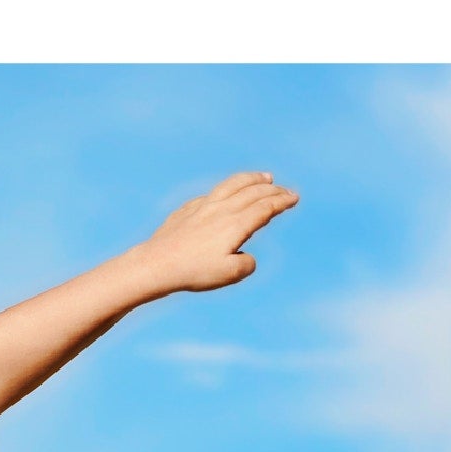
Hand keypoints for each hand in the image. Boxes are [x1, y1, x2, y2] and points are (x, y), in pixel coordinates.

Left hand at [129, 171, 299, 294]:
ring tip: (264, 177)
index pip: (265, 207)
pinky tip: (226, 192)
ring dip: (251, 179)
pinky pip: (212, 194)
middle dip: (273, 189)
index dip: (282, 201)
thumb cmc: (193, 271)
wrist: (156, 264)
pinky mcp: (187, 210)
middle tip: (285, 190)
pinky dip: (226, 189)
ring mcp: (202, 207)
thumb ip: (247, 264)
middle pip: (252, 192)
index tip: (294, 197)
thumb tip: (246, 256)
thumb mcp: (229, 274)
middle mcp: (221, 210)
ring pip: (232, 185)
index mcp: (235, 224)